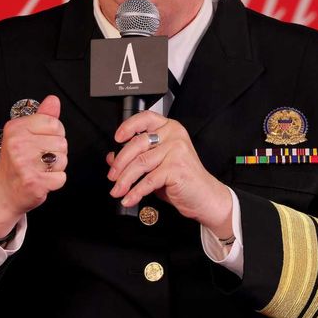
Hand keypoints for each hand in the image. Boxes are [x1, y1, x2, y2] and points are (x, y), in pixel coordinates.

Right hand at [0, 95, 67, 238]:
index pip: (54, 123)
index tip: (43, 141)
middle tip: (39, 158)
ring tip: (40, 168)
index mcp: (16, 129)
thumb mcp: (24, 134)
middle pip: (61, 142)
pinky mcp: (34, 182)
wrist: (4, 190)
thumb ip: (42, 117)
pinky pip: (61, 177)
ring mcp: (25, 164)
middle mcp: (18, 145)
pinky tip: (42, 179)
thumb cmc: (16, 162)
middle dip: (56, 152)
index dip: (55, 133)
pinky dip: (55, 181)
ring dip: (56, 167)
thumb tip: (53, 100)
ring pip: (63, 159)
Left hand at [107, 111, 232, 238]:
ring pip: (140, 163)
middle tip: (112, 176)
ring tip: (118, 191)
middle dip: (120, 163)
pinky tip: (130, 199)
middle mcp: (174, 136)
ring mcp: (177, 151)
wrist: (205, 197)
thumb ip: (136, 158)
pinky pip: (148, 180)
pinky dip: (135, 192)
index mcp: (170, 129)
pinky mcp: (176, 168)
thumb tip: (112, 158)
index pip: (146, 118)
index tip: (117, 138)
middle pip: (138, 143)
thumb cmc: (182, 179)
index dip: (128, 126)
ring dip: (125, 180)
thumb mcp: (156, 165)